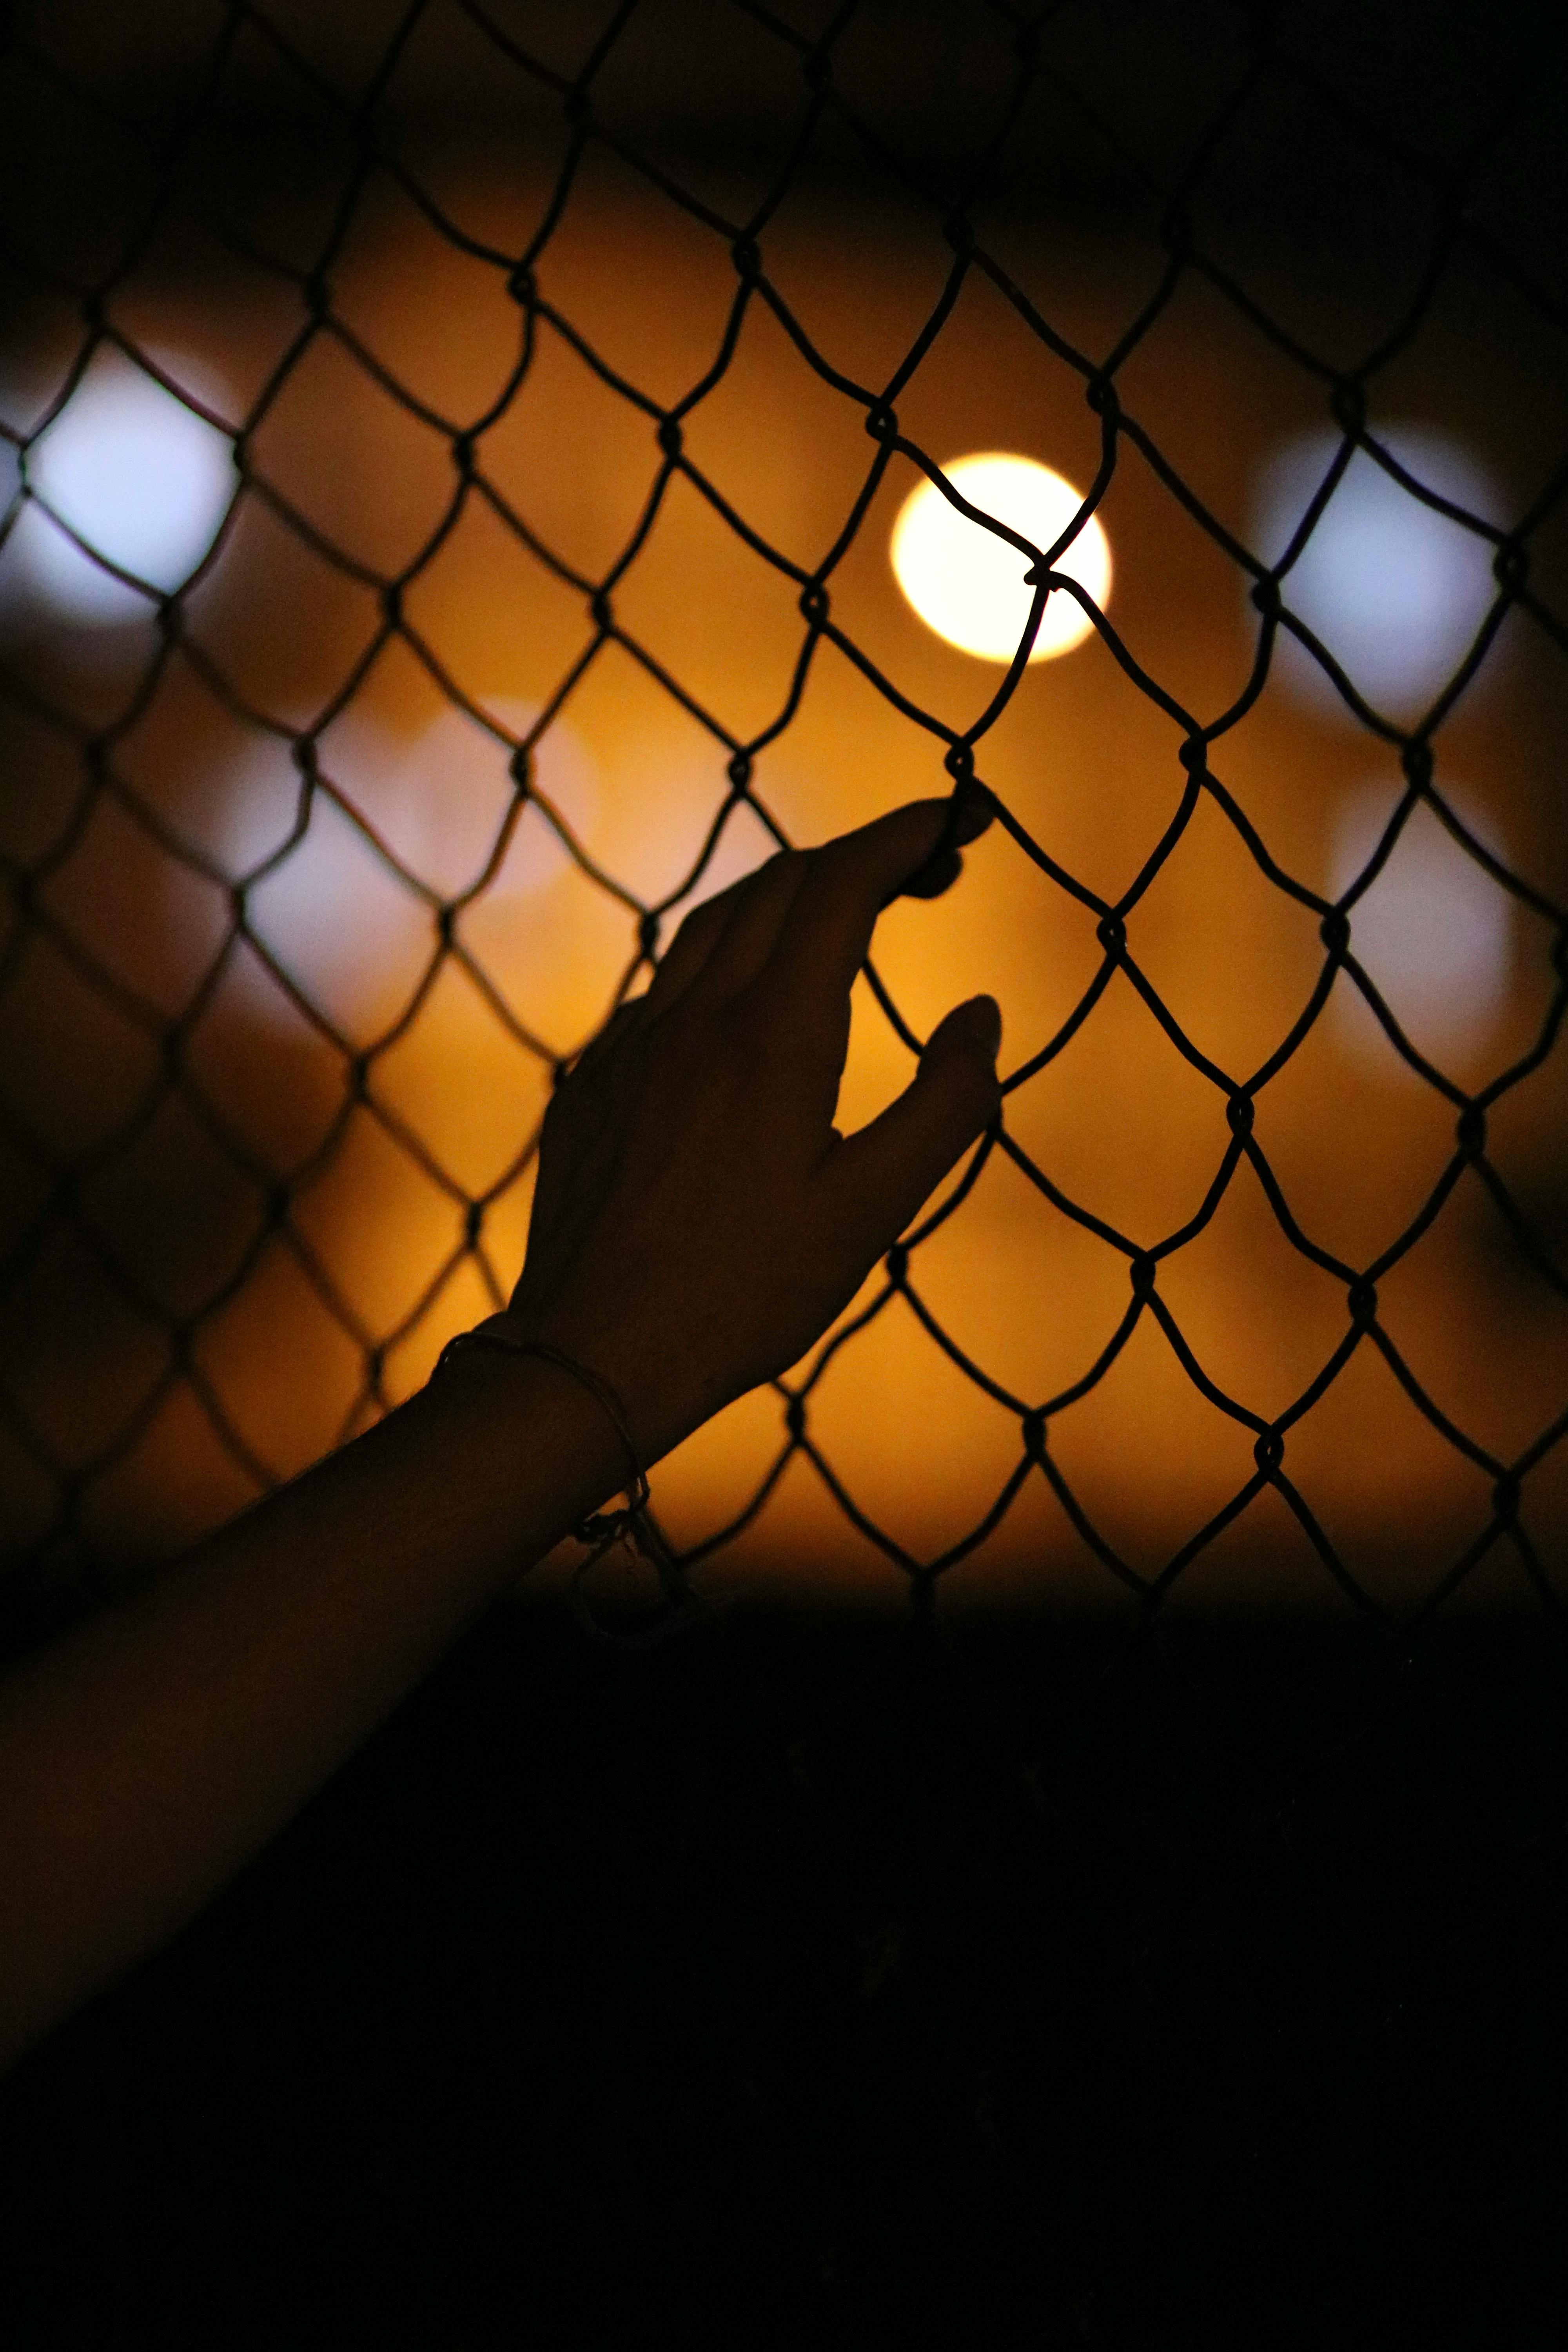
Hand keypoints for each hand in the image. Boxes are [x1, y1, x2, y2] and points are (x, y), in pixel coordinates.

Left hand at [502, 796, 1001, 1463]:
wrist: (593, 1354)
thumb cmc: (744, 1294)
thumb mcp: (873, 1211)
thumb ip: (945, 1106)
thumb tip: (981, 1015)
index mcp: (773, 1036)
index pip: (842, 886)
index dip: (903, 838)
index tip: (955, 820)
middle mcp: (693, 1017)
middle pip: (778, 885)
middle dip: (858, 856)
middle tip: (926, 868)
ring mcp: (630, 1044)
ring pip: (711, 924)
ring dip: (785, 896)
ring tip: (843, 910)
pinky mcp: (592, 1081)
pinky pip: (662, 987)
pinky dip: (721, 962)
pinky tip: (746, 1004)